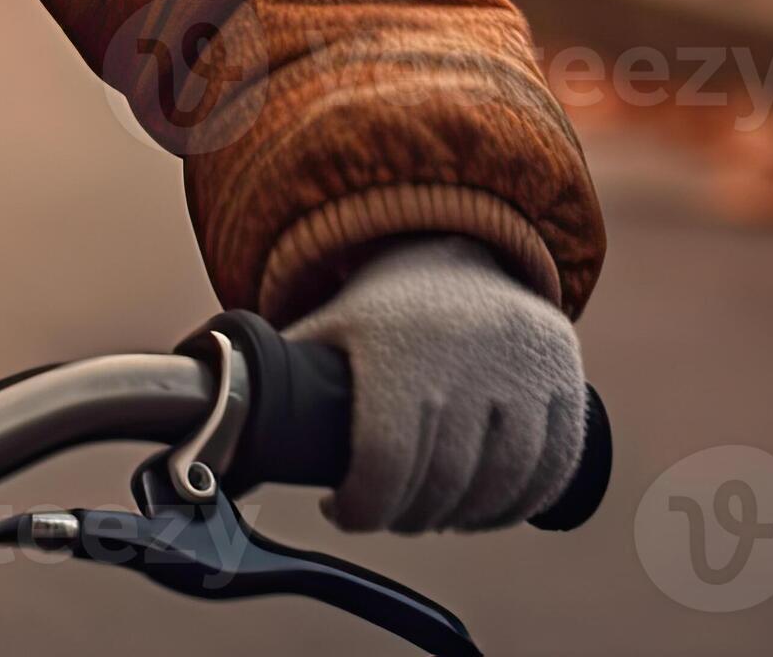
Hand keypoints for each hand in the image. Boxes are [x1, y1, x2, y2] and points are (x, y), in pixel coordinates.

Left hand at [285, 235, 586, 532]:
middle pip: (440, 484)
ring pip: (499, 485)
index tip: (343, 511)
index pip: (385, 461)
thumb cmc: (378, 310)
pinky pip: (552, 469)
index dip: (362, 507)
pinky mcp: (566, 382)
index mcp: (399, 348)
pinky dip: (519, 504)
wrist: (461, 254)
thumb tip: (205, 426)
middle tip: (384, 513)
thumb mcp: (324, 330)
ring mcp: (524, 371)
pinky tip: (487, 509)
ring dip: (462, 518)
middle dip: (405, 515)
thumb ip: (278, 378)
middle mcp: (469, 358)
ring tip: (432, 513)